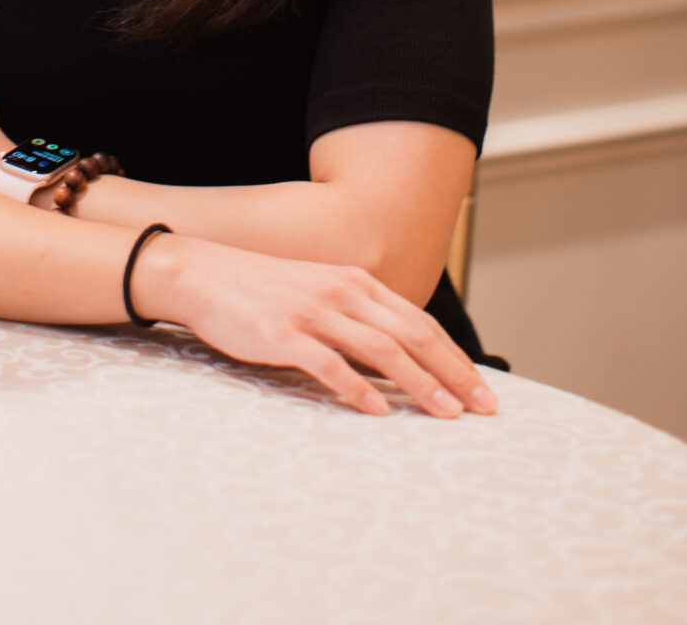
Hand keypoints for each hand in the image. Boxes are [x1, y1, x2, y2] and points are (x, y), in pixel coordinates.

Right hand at [135, 234, 498, 421]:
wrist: (204, 274)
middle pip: (411, 335)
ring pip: (381, 350)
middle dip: (453, 373)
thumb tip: (399, 355)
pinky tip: (379, 410)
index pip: (419, 322)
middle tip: (482, 408)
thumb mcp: (318, 292)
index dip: (454, 356)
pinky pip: (330, 365)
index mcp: (354, 281)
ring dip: (419, 384)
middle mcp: (341, 292)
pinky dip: (359, 389)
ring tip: (445, 413)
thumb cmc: (263, 290)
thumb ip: (356, 316)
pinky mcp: (284, 334)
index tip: (481, 388)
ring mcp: (313, 312)